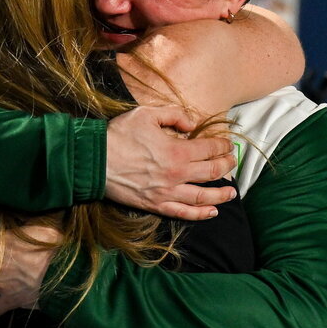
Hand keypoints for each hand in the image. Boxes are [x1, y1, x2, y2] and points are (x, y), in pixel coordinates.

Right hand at [105, 105, 236, 219]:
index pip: (210, 149)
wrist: (94, 161)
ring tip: (232, 192)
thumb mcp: (147, 113)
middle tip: (232, 163)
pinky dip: (200, 214)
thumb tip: (192, 124)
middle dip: (226, 166)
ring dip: (221, 194)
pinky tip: (212, 212)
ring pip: (203, 196)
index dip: (223, 146)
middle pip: (212, 172)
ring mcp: (167, 192)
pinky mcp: (156, 205)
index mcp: (177, 151)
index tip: (227, 145)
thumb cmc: (119, 135)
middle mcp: (177, 174)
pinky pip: (183, 213)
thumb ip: (175, 115)